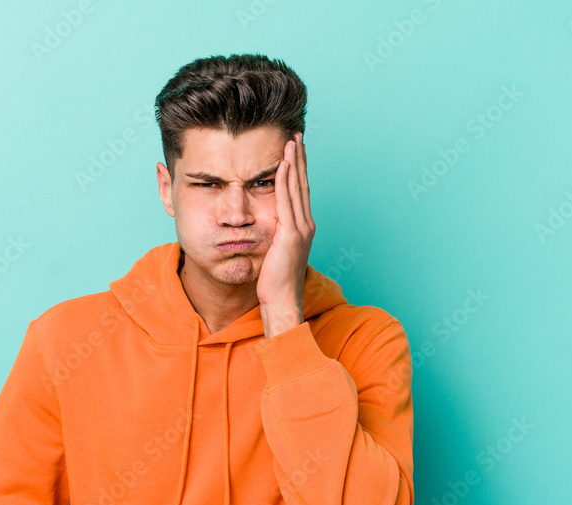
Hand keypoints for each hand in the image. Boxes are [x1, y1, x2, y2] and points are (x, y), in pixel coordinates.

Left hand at [257, 131, 313, 336]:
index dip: (298, 170)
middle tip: (296, 136)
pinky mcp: (291, 234)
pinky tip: (284, 164)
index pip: (300, 192)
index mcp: (302, 228)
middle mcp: (305, 225)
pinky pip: (287, 200)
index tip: (294, 151)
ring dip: (294, 162)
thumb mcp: (275, 254)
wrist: (283, 301)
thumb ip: (274, 238)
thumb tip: (266, 230)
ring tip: (291, 141)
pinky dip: (286, 180)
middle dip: (299, 159)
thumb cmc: (275, 283)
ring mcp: (300, 229)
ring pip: (297, 188)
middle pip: (302, 184)